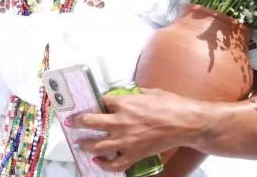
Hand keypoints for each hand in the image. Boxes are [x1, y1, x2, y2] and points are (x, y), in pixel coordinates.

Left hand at [70, 89, 200, 172]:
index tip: (89, 103)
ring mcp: (126, 140)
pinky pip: (114, 164)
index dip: (94, 102)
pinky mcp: (134, 155)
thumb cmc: (171, 105)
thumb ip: (136, 93)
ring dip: (85, 144)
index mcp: (125, 103)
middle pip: (90, 122)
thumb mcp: (150, 92)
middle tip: (70, 122)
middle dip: (77, 122)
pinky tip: (97, 161)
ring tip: (79, 143)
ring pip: (97, 145)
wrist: (185, 123)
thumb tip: (129, 94)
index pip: (100, 102)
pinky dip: (103, 165)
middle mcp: (121, 122)